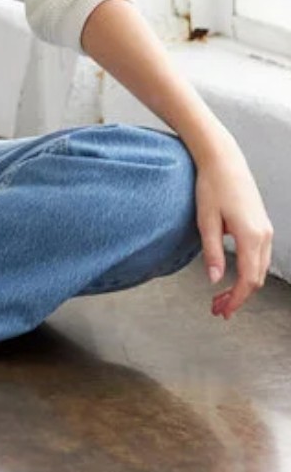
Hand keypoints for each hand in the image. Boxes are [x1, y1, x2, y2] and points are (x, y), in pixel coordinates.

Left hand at [194, 139, 273, 319]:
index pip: (248, 279)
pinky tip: (232, 276)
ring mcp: (266, 230)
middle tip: (217, 309)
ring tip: (221, 297)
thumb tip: (215, 280)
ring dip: (244, 286)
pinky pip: (259, 256)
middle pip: (256, 278)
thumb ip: (211, 252)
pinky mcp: (262, 225)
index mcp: (251, 236)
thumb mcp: (205, 221)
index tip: (222, 310)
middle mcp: (264, 235)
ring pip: (259, 269)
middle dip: (239, 297)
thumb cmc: (211, 187)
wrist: (223, 161)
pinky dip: (248, 271)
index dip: (236, 299)